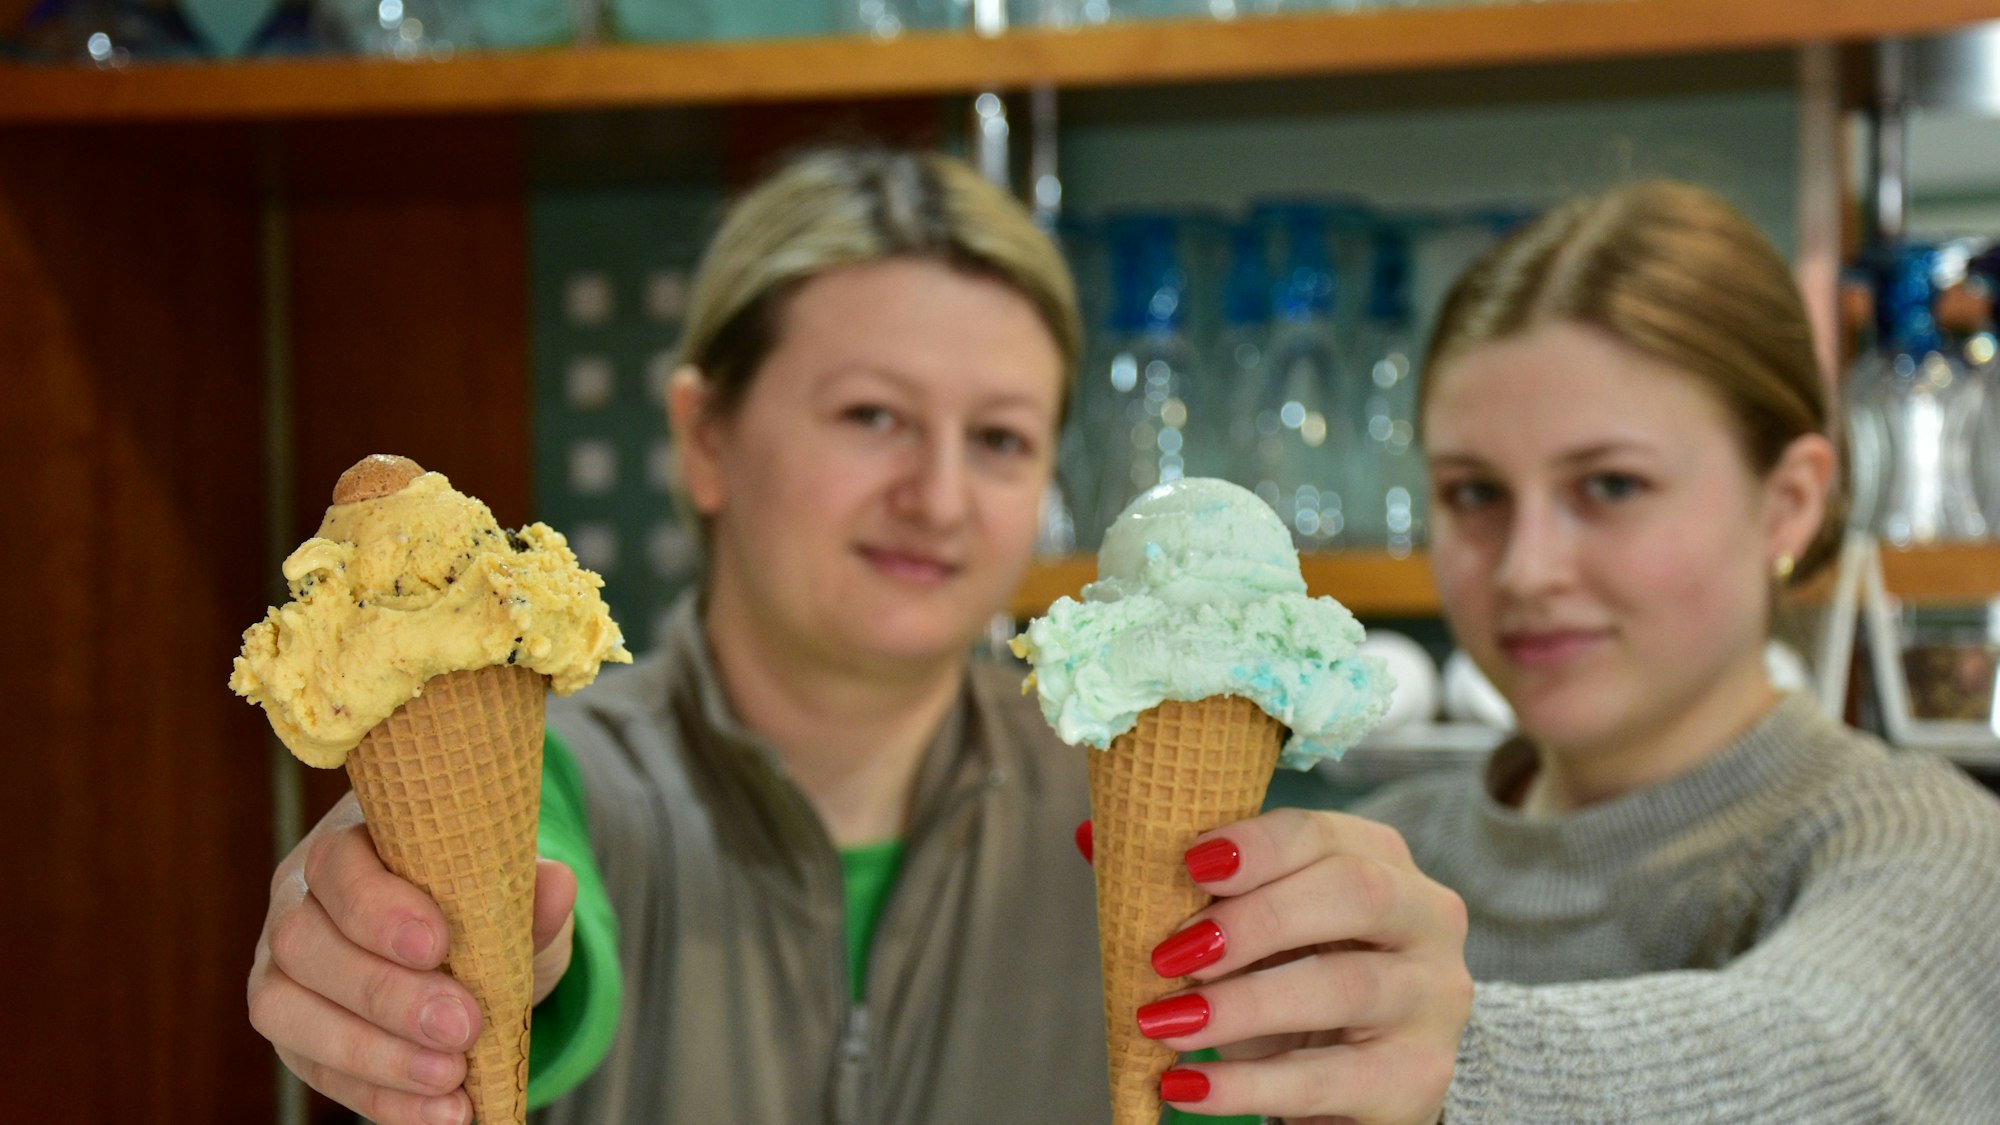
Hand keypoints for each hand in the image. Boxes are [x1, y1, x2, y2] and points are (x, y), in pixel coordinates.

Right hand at [247, 792, 578, 1124]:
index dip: (378, 908)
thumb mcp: (514, 886)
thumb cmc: (480, 900)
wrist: (469, 948)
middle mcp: (300, 900)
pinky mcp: (294, 1032)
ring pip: (288, 1011)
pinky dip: (382, 1097)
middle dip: (386, 994)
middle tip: (462, 1025)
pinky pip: (316, 1070)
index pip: (339, 864)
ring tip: (452, 1077)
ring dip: (376, 1055)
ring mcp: (284, 969)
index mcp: (351, 842)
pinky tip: (443, 1111)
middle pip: (305, 943)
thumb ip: (528, 886)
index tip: (439, 945)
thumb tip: (556, 884)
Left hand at [1095, 809, 1471, 1124]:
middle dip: (1255, 919)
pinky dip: (1248, 1084)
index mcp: (1382, 860)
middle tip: (1170, 952)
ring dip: (1241, 1004)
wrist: (1358, 1083)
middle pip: (1355, 894)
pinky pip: (1328, 1079)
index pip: (1326, 834)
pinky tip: (1186, 1086)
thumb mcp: (1251, 932)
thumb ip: (1185, 885)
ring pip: (1344, 987)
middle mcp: (1426, 919)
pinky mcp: (1416, 1079)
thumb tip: (1091, 836)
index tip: (1190, 865)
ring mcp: (1431, 1001)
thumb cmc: (1296, 981)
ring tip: (1162, 1023)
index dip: (1259, 846)